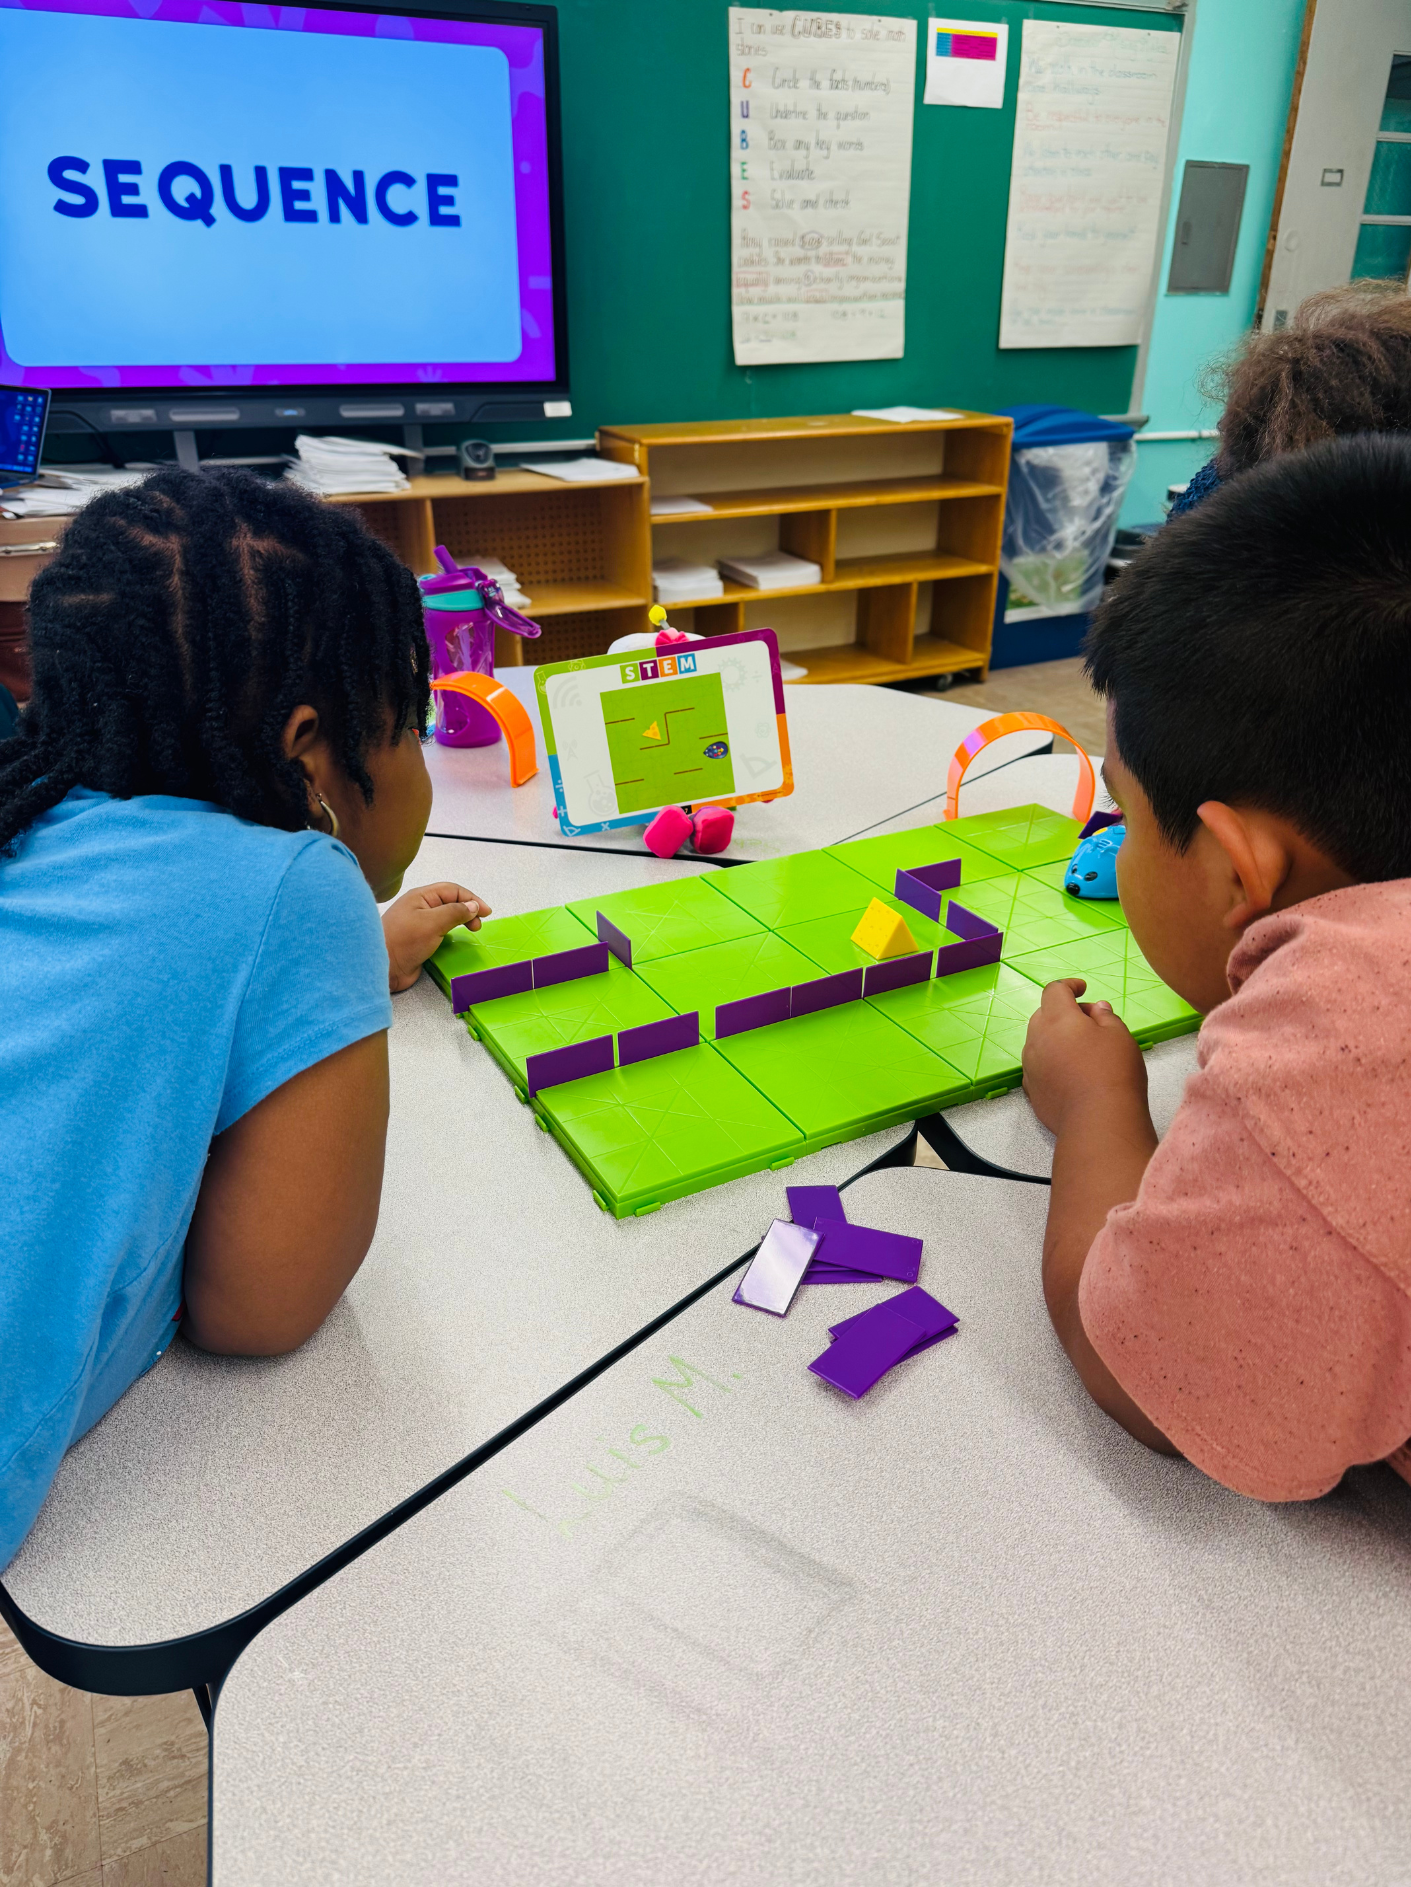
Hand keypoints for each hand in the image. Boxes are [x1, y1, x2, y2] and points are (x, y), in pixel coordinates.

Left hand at [382, 882, 491, 993]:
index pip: (452, 890)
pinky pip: (440, 930)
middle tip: (479, 924)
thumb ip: (455, 912)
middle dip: (468, 909)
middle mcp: (420, 907)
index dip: (471, 898)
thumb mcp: (433, 923)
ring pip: (446, 916)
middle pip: (450, 901)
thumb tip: (473, 905)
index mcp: (421, 897)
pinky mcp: (418, 939)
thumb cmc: (403, 941)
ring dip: (461, 920)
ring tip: (472, 930)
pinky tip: (456, 938)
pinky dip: (452, 931)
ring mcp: (418, 923)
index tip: (486, 912)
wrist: (381, 967)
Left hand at [1022, 978, 1147, 1136]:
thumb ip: (1105, 1016)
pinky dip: (1051, 1061)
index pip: (1054, 990)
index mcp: (1057, 1019)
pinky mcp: (1031, 1090)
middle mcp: (1036, 1039)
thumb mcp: (1119, 1035)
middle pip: (1043, 1015)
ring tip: (1082, 1050)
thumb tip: (1096, 1009)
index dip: (1069, 986)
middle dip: (1063, 1013)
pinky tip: (1070, 1073)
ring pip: (1038, 1041)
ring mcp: (1030, 1066)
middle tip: (1090, 1023)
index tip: (1082, 989)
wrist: (1098, 1121)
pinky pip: (1038, 1066)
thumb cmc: (1114, 1071)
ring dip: (1055, 1038)